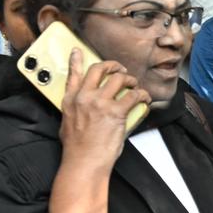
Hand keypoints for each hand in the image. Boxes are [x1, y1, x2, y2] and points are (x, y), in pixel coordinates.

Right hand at [57, 49, 149, 172]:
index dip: (76, 60)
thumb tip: (83, 107)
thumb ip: (75, 109)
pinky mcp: (116, 112)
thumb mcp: (68, 122)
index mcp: (70, 100)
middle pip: (100, 70)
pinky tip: (145, 100)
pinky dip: (143, 96)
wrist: (84, 161)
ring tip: (136, 87)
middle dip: (113, 67)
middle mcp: (85, 97)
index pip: (73, 74)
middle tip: (122, 71)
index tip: (78, 50)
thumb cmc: (77, 148)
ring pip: (120, 79)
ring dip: (131, 81)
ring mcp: (100, 103)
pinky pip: (134, 96)